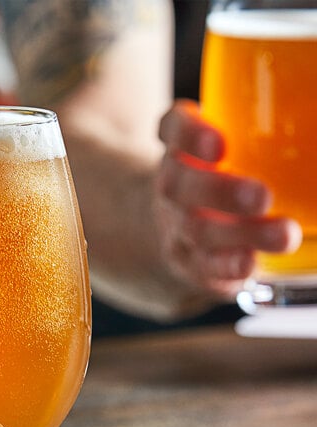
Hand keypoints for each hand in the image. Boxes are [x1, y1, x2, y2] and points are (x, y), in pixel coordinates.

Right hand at [156, 100, 301, 299]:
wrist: (182, 223)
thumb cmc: (224, 172)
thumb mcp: (235, 144)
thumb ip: (273, 135)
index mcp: (182, 146)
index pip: (173, 129)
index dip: (190, 135)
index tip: (218, 144)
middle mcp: (173, 184)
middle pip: (180, 185)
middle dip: (220, 192)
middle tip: (261, 196)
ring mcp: (177, 225)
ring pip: (196, 229)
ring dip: (240, 233)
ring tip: (285, 234)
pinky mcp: (189, 260)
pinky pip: (201, 265)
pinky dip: (226, 266)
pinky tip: (250, 264)